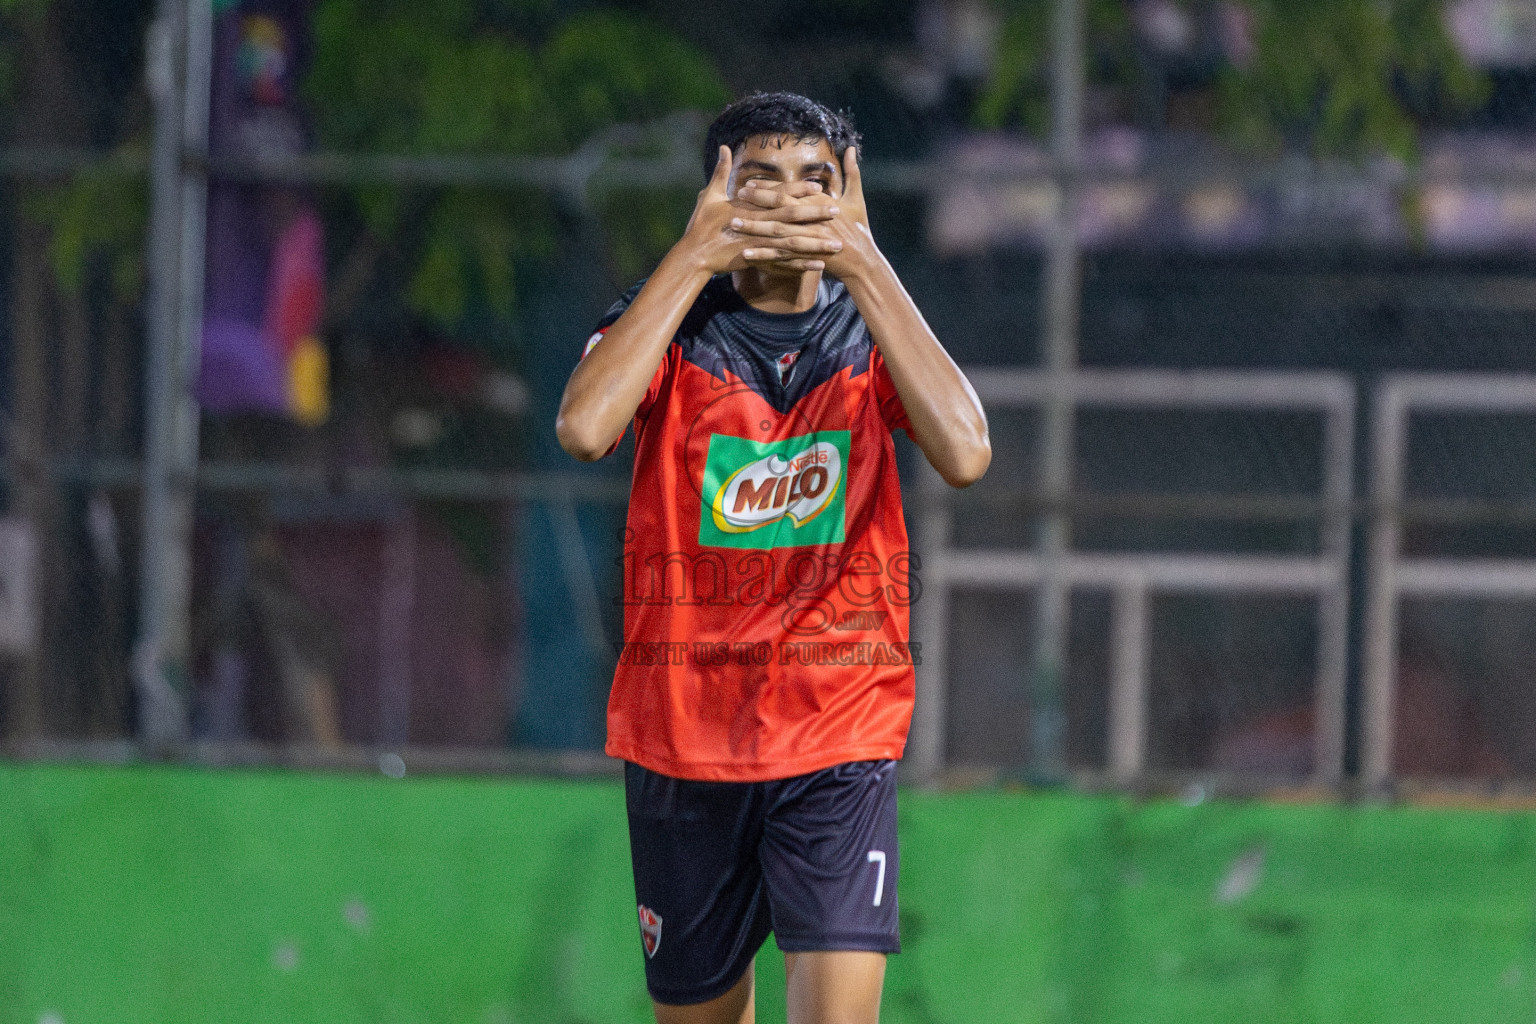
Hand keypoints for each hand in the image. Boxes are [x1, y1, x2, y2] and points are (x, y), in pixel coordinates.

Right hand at [678, 146, 845, 274]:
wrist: (694, 254)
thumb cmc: (701, 226)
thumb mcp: (710, 195)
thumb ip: (721, 172)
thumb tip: (724, 148)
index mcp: (750, 206)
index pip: (780, 195)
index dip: (800, 190)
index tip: (820, 186)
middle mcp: (758, 223)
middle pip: (792, 217)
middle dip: (816, 214)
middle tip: (838, 210)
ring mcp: (759, 243)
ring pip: (793, 243)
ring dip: (816, 244)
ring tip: (837, 245)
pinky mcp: (758, 260)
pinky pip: (785, 264)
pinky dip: (803, 265)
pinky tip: (820, 266)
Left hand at [732, 147, 873, 278]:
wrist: (863, 260)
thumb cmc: (859, 229)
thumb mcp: (857, 199)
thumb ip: (851, 173)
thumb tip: (852, 148)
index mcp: (822, 202)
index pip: (790, 191)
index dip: (768, 187)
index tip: (749, 183)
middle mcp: (814, 218)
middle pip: (781, 207)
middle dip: (757, 201)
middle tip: (736, 196)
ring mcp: (810, 238)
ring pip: (777, 231)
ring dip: (754, 227)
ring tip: (733, 224)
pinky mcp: (808, 256)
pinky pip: (781, 256)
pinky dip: (764, 254)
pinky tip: (746, 253)